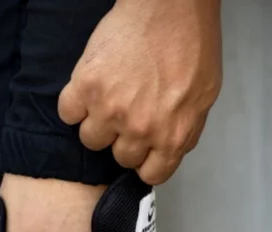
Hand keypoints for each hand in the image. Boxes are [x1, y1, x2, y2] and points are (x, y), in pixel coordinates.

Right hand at [58, 0, 221, 184]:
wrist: (170, 4)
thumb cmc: (192, 44)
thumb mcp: (203, 99)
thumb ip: (185, 132)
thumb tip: (170, 151)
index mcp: (172, 137)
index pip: (151, 174)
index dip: (146, 162)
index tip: (142, 151)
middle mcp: (140, 130)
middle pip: (119, 157)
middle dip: (123, 139)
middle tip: (128, 114)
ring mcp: (111, 110)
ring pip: (91, 139)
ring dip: (97, 123)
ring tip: (108, 99)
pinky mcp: (86, 87)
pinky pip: (68, 113)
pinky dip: (74, 104)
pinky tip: (88, 90)